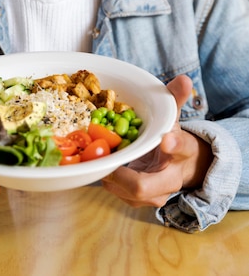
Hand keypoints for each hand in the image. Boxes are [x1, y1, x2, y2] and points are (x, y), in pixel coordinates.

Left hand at [102, 75, 212, 207]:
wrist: (182, 168)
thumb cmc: (173, 138)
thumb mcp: (176, 118)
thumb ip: (176, 97)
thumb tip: (184, 78)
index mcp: (182, 153)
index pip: (180, 148)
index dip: (173, 144)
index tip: (165, 139)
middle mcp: (168, 181)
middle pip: (142, 186)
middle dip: (118, 174)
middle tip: (101, 155)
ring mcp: (152, 196)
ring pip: (123, 192)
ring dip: (107, 175)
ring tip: (94, 157)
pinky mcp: (136, 200)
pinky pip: (116, 192)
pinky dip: (104, 177)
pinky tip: (97, 163)